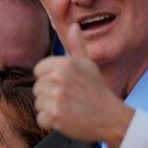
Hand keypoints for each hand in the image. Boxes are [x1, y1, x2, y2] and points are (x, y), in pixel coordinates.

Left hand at [33, 23, 133, 147]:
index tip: (65, 84)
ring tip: (69, 107)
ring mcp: (55, 98)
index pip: (39, 70)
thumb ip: (77, 46)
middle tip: (70, 97)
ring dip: (50, 108)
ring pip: (38, 103)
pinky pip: (41, 118)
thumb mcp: (88, 65)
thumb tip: (73, 26)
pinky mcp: (53, 116)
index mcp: (63, 64)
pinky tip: (66, 117)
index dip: (50, 78)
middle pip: (37, 88)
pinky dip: (51, 121)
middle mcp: (57, 79)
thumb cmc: (97, 90)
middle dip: (50, 94)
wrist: (110, 117)